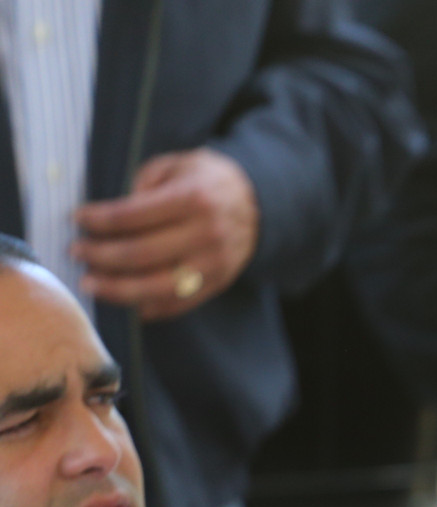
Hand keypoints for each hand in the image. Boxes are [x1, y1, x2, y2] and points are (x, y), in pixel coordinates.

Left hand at [73, 148, 258, 320]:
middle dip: (100, 255)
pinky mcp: (219, 283)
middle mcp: (207, 234)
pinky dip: (150, 308)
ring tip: (90, 284)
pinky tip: (127, 303)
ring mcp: (214, 263)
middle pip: (141, 254)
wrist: (257, 203)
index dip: (99, 219)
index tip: (78, 219)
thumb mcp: (176, 165)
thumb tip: (115, 217)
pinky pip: (179, 303)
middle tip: (76, 252)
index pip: (133, 215)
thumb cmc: (206, 181)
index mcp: (193, 199)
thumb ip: (144, 184)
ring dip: (118, 289)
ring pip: (158, 286)